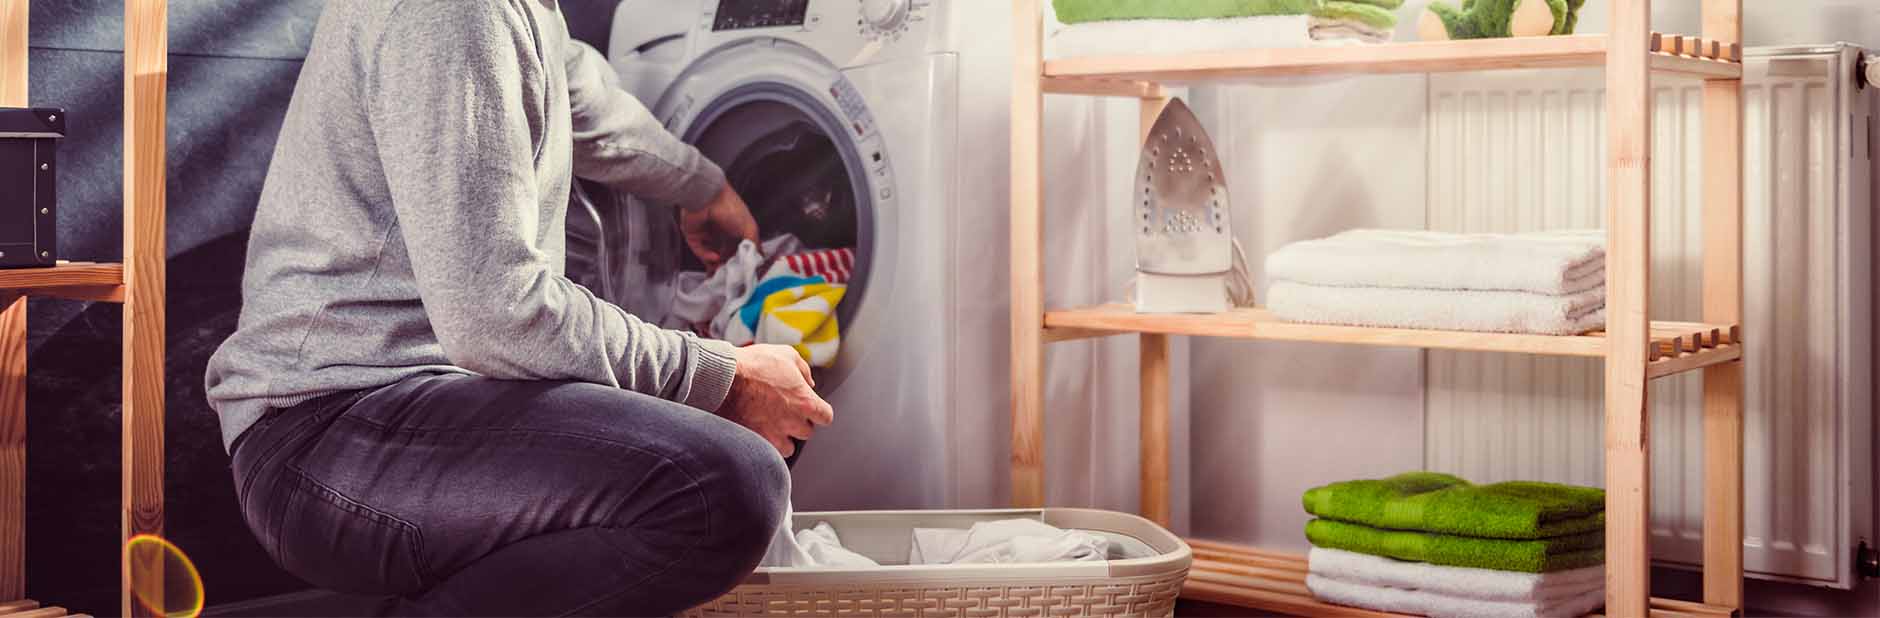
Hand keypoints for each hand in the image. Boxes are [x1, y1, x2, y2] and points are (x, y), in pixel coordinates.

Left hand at [680, 183, 760, 272]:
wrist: (707, 196)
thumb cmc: (731, 208)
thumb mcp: (749, 228)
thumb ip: (754, 245)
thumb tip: (758, 260)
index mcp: (734, 230)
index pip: (736, 250)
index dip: (738, 262)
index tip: (741, 274)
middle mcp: (720, 233)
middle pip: (722, 255)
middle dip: (725, 267)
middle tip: (729, 278)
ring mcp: (705, 235)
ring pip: (709, 256)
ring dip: (715, 265)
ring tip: (720, 273)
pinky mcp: (693, 236)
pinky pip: (699, 250)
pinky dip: (706, 256)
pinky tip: (714, 257)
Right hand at [719, 345, 833, 456]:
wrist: (722, 380)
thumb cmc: (752, 366)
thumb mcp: (786, 355)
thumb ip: (803, 370)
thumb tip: (809, 381)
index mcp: (805, 402)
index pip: (825, 416)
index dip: (819, 411)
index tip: (811, 408)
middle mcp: (792, 423)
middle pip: (807, 432)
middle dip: (798, 423)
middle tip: (784, 411)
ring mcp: (774, 436)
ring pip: (788, 447)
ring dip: (783, 438)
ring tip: (770, 424)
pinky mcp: (755, 443)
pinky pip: (766, 452)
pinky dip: (764, 444)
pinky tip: (757, 431)